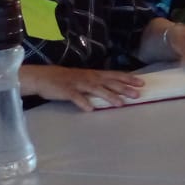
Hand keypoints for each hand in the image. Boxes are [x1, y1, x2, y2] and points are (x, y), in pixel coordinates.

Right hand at [23, 65, 143, 111]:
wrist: (43, 77)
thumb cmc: (66, 79)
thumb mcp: (85, 79)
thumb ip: (99, 83)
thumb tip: (116, 88)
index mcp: (94, 75)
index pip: (114, 75)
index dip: (128, 79)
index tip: (142, 82)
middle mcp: (88, 78)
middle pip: (109, 83)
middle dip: (124, 88)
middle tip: (137, 94)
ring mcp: (78, 84)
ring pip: (96, 90)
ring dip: (109, 96)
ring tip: (120, 104)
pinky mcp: (66, 91)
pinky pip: (76, 97)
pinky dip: (83, 103)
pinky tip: (90, 109)